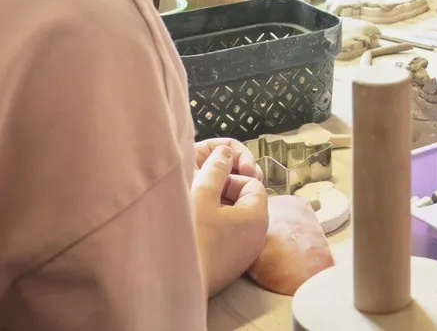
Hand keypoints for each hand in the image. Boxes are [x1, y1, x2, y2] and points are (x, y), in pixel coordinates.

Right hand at [192, 143, 271, 297]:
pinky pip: (229, 239)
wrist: (177, 285)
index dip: (229, 178)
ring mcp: (246, 254)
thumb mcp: (202, 195)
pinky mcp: (232, 267)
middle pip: (245, 201)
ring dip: (217, 212)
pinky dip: (215, 231)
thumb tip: (225, 151)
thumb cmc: (193, 238)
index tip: (207, 185)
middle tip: (198, 198)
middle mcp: (259, 236)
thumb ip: (216, 169)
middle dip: (222, 194)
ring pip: (235, 220)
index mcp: (258, 216)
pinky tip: (196, 234)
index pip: (251, 182)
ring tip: (195, 215)